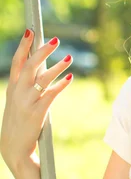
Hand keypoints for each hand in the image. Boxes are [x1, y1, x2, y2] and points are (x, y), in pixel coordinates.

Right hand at [0, 30, 72, 168]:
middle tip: (55, 40)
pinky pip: (52, 94)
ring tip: (69, 57)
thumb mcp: (16, 101)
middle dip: (42, 51)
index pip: (17, 62)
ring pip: (43, 78)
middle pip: (30, 66)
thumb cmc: (18, 122)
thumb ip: (25, 85)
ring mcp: (27, 102)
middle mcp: (18, 92)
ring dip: (57, 67)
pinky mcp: (37, 112)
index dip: (23, 46)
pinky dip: (61, 84)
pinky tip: (70, 78)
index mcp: (12, 88)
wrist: (13, 148)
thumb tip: (39, 68)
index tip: (30, 31)